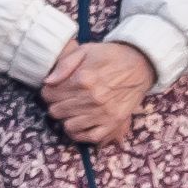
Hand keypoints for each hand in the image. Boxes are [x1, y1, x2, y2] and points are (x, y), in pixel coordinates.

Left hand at [38, 39, 155, 146]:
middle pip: (57, 111)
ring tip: (70, 110)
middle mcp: (93, 98)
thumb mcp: (86, 50)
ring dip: (65, 118)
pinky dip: (79, 133)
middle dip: (54, 104)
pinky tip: (78, 124)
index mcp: (83, 78)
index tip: (51, 90)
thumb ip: (64, 64)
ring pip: (68, 125)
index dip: (47, 92)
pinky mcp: (113, 123)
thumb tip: (48, 82)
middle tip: (61, 99)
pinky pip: (88, 137)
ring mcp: (103, 113)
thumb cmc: (111, 56)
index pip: (50, 94)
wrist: (140, 65)